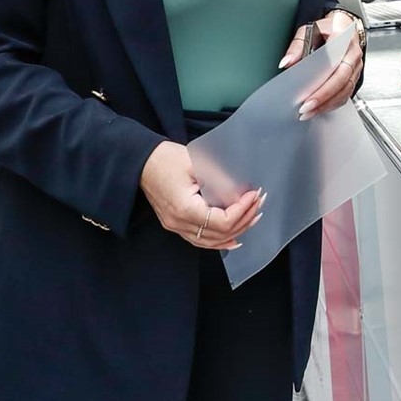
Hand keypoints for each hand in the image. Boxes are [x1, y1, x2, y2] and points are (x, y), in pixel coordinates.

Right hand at [141, 141, 261, 249]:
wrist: (142, 161)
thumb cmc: (166, 159)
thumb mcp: (198, 164)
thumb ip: (221, 181)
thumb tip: (241, 194)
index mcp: (185, 209)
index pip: (223, 222)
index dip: (243, 210)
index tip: (253, 194)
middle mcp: (179, 223)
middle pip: (220, 234)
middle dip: (244, 219)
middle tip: (258, 203)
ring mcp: (175, 226)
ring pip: (211, 241)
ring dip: (235, 230)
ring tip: (252, 217)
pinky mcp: (176, 223)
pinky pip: (200, 239)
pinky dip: (219, 240)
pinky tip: (234, 237)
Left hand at [280, 9, 364, 119]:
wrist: (345, 26)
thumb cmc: (327, 29)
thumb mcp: (308, 30)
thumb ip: (297, 46)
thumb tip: (287, 62)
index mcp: (343, 39)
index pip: (334, 64)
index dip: (322, 83)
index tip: (307, 96)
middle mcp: (353, 54)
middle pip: (341, 81)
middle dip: (323, 98)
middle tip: (305, 109)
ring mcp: (356, 66)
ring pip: (345, 90)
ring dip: (327, 104)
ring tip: (309, 113)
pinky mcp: (355, 75)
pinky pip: (347, 93)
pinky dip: (333, 103)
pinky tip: (320, 108)